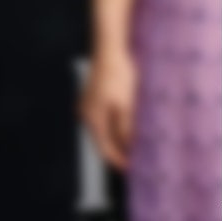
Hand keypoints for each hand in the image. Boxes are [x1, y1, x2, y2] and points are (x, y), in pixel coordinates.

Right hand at [80, 49, 137, 171]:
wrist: (109, 51)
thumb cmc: (118, 76)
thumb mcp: (125, 105)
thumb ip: (125, 128)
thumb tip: (128, 148)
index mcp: (93, 119)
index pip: (105, 148)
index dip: (118, 160)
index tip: (131, 170)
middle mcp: (86, 115)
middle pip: (102, 141)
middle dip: (118, 152)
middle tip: (135, 161)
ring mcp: (88, 107)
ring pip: (103, 131)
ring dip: (117, 140)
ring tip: (133, 147)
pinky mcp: (93, 99)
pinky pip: (103, 120)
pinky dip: (114, 127)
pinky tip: (126, 128)